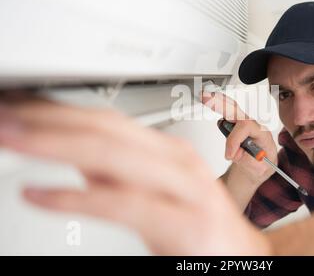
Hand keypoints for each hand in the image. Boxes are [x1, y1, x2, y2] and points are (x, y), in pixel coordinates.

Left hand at [0, 92, 270, 254]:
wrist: (242, 256)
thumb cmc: (195, 223)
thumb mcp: (152, 189)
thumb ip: (115, 170)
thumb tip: (70, 152)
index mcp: (166, 149)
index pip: (104, 119)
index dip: (56, 110)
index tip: (18, 105)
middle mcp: (175, 159)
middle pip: (105, 128)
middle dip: (47, 120)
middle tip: (3, 115)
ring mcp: (184, 186)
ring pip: (113, 155)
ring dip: (54, 144)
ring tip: (10, 139)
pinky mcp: (185, 221)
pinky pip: (123, 203)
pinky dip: (76, 197)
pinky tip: (38, 195)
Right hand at [201, 91, 276, 184]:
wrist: (262, 165)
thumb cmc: (263, 164)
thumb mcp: (262, 169)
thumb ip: (251, 162)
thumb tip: (237, 154)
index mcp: (262, 134)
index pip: (246, 127)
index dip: (234, 140)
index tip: (229, 155)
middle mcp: (252, 125)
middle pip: (236, 110)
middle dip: (221, 103)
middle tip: (206, 98)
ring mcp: (242, 124)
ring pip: (229, 108)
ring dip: (217, 102)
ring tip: (205, 97)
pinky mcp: (234, 125)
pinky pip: (225, 112)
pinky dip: (216, 105)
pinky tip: (208, 100)